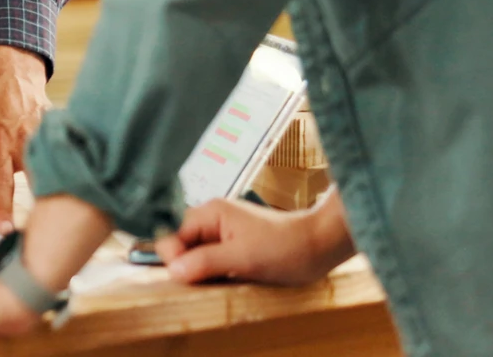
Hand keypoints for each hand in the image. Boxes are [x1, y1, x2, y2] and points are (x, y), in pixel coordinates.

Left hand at [0, 44, 50, 231]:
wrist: (7, 72)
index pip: (2, 184)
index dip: (3, 209)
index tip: (7, 231)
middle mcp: (22, 140)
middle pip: (36, 180)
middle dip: (40, 201)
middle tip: (43, 224)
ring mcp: (42, 132)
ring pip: (52, 167)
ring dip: (51, 182)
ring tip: (56, 198)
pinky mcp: (58, 127)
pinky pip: (61, 151)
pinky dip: (61, 162)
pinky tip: (64, 168)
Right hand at [158, 190, 354, 286]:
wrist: (320, 244)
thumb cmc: (286, 247)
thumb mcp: (243, 258)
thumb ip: (206, 262)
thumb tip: (173, 270)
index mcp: (210, 212)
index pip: (173, 235)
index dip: (176, 258)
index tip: (190, 277)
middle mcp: (213, 217)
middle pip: (182, 244)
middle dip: (190, 265)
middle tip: (211, 280)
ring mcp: (224, 229)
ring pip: (197, 253)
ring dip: (204, 270)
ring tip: (225, 278)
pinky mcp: (234, 242)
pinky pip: (212, 258)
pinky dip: (217, 271)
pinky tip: (231, 277)